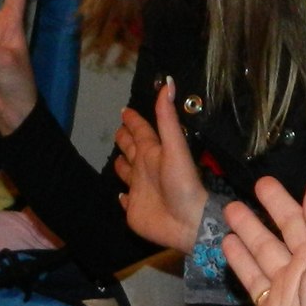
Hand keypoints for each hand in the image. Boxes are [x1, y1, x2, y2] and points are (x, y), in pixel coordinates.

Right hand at [114, 79, 209, 250]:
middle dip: (125, 138)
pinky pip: (124, 200)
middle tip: (119, 129)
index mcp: (154, 152)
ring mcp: (139, 190)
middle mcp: (145, 169)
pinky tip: (120, 195)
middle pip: (131, 149)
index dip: (133, 121)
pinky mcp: (133, 210)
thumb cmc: (183, 183)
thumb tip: (168, 83)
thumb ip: (167, 118)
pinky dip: (122, 196)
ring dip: (121, 164)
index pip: (141, 131)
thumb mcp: (175, 147)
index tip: (125, 110)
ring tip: (117, 157)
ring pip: (126, 173)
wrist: (188, 222)